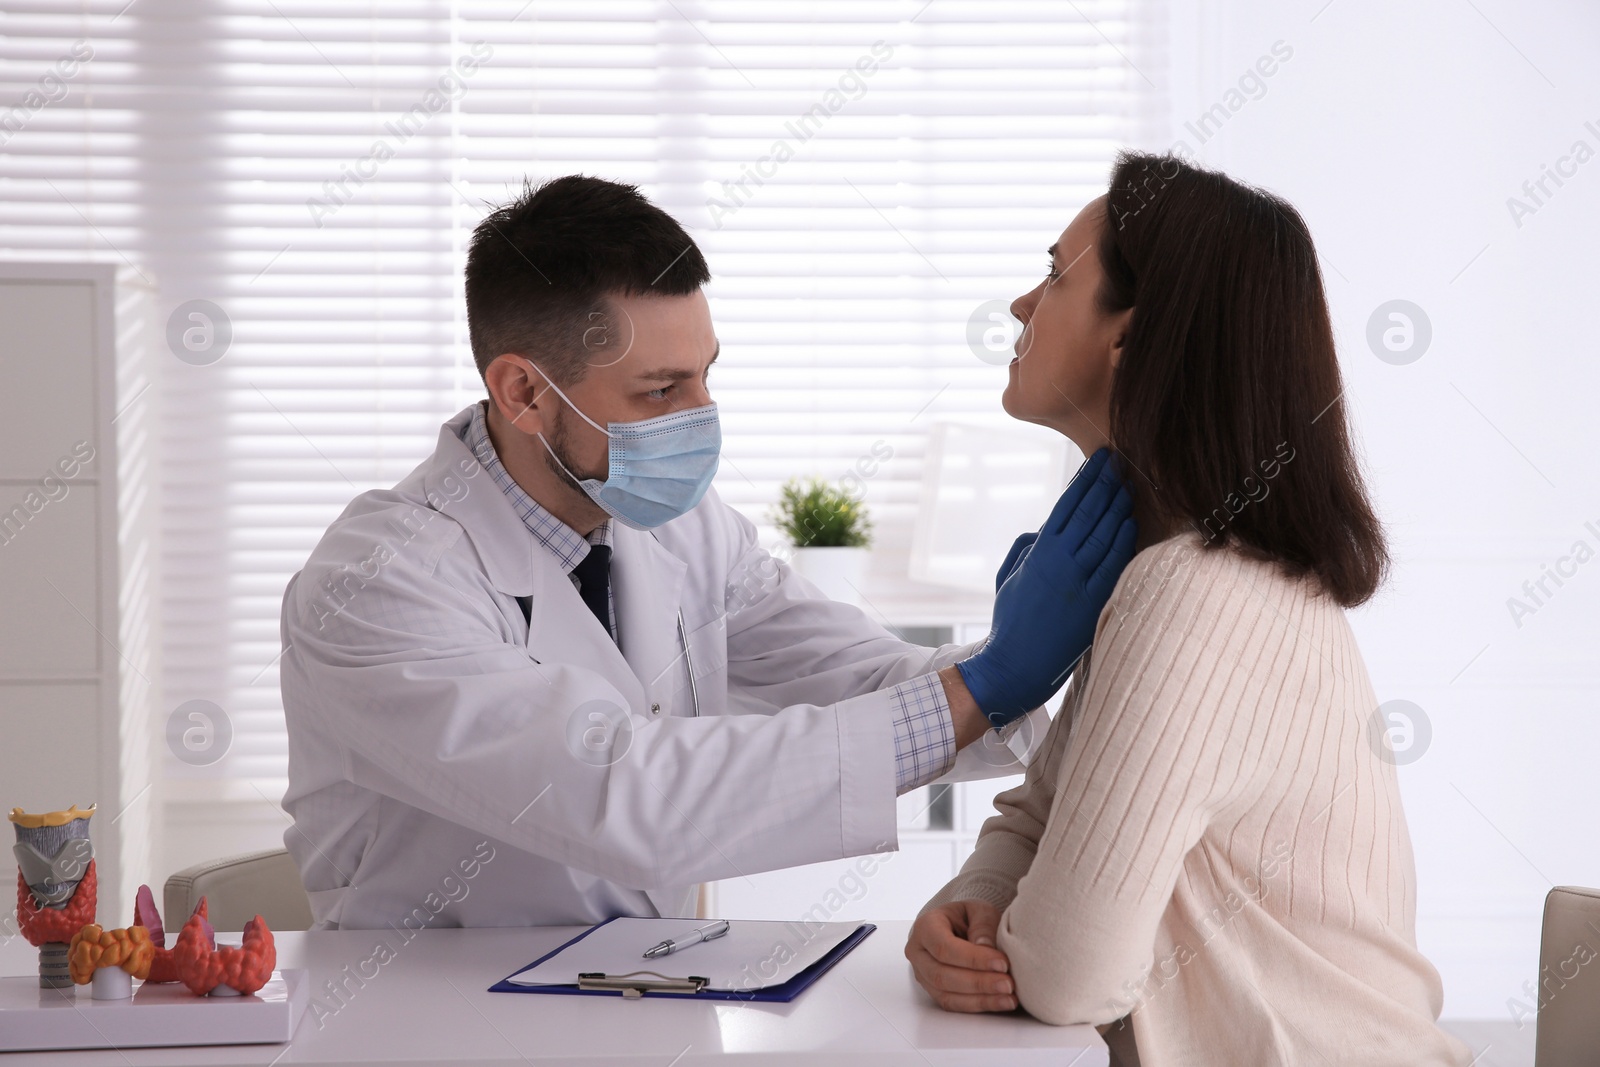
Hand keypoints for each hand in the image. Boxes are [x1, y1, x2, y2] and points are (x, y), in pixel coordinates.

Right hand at [905, 900, 1016, 1012]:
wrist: (961, 927)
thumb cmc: (969, 917)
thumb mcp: (979, 911)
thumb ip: (982, 926)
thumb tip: (985, 947)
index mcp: (925, 926)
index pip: (944, 947)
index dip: (973, 959)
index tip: (1002, 963)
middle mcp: (918, 953)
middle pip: (942, 975)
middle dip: (978, 982)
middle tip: (1007, 984)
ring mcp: (923, 975)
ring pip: (947, 995)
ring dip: (981, 998)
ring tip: (1009, 997)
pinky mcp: (934, 992)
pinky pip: (954, 1005)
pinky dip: (979, 1005)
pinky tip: (1002, 1002)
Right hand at [957, 448, 1137, 725]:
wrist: (1018, 665)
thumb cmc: (1011, 622)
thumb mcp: (1008, 577)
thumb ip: (1024, 548)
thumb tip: (1043, 529)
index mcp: (1039, 552)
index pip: (1066, 505)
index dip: (1085, 480)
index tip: (1099, 461)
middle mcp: (1060, 562)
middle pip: (1089, 513)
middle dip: (1106, 485)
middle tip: (1122, 464)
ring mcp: (1079, 581)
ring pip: (1104, 534)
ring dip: (1118, 508)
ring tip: (1130, 487)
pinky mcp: (1095, 603)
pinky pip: (1113, 565)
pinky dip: (1124, 541)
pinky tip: (1132, 523)